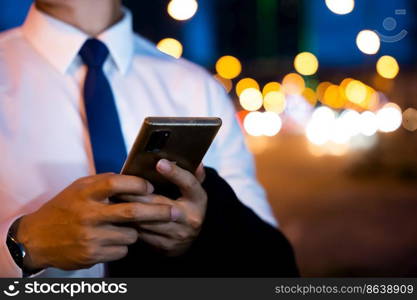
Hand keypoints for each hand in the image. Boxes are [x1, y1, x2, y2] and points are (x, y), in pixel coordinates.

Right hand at [16, 173, 173, 270]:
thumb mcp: (78, 188)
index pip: (118, 183)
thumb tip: (131, 179)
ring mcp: (90, 237)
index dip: (138, 184)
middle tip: (175, 211)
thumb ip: (102, 182)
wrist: (36, 239)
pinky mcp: (92, 255)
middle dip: (158, 211)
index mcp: (86, 193)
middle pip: (132, 211)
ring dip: (134, 231)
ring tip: (120, 226)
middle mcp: (88, 214)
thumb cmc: (63, 209)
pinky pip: (122, 250)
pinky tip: (110, 239)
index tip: (150, 186)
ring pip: (131, 234)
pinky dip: (122, 245)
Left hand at [119, 160, 206, 255]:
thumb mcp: (193, 191)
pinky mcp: (164, 245)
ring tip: (114, 199)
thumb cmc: (187, 207)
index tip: (160, 162)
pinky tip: (118, 216)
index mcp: (198, 200)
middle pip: (160, 204)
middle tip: (120, 184)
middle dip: (137, 194)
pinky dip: (129, 224)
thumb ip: (193, 175)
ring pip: (148, 221)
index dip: (175, 173)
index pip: (188, 184)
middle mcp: (190, 218)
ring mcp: (177, 234)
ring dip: (129, 210)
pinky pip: (142, 234)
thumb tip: (196, 161)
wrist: (189, 239)